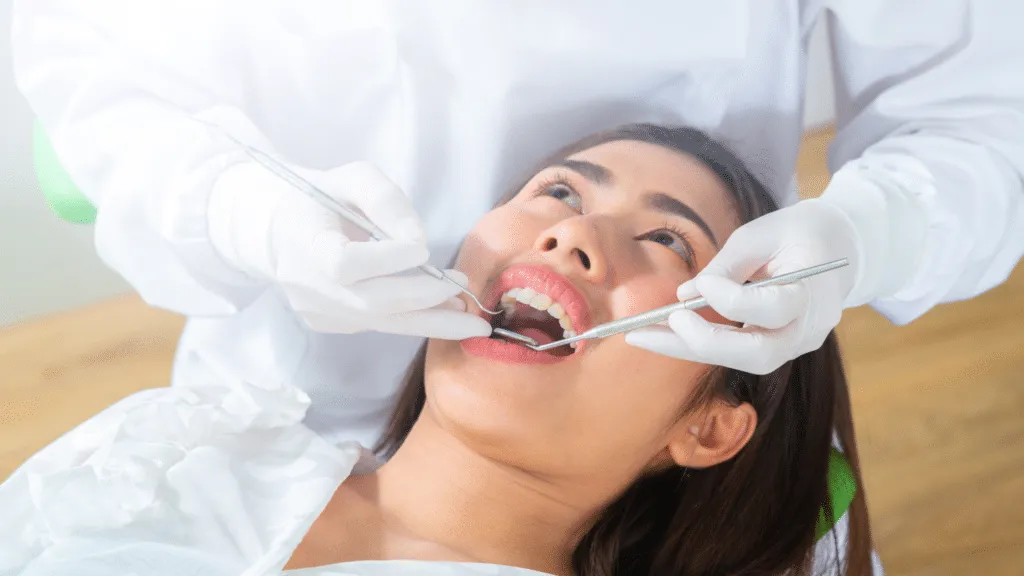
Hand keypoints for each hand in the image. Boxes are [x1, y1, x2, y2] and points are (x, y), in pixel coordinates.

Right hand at [207, 159, 491, 339]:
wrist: (283, 232)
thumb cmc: (322, 199)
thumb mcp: (352, 178)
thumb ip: (386, 200)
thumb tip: (419, 243)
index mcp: (303, 244)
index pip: (345, 265)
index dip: (387, 260)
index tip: (422, 248)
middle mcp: (307, 288)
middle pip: (372, 303)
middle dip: (425, 297)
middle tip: (464, 289)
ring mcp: (318, 313)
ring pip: (382, 323)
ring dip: (431, 320)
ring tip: (471, 320)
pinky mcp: (331, 325)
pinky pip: (379, 324)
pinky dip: (414, 319)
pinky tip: (443, 311)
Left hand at [625, 198, 861, 373]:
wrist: (838, 246)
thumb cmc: (797, 232)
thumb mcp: (761, 234)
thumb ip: (725, 266)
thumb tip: (685, 295)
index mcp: (815, 290)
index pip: (774, 307)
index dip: (733, 300)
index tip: (699, 286)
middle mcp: (809, 328)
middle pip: (759, 353)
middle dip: (705, 343)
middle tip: (662, 325)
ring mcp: (796, 343)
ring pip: (744, 360)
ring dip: (691, 349)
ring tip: (642, 335)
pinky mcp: (778, 347)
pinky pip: (738, 352)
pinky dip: (700, 344)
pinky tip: (662, 334)